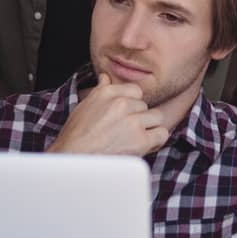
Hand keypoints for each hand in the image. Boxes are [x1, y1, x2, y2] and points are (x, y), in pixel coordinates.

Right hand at [49, 74, 168, 156]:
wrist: (74, 160)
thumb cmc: (75, 136)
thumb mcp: (84, 106)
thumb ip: (100, 90)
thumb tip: (106, 77)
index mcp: (107, 93)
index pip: (135, 91)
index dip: (133, 104)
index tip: (127, 115)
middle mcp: (121, 103)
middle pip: (145, 106)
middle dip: (139, 118)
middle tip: (128, 132)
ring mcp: (133, 121)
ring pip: (157, 117)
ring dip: (149, 128)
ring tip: (136, 139)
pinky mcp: (141, 140)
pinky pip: (162, 134)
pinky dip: (156, 141)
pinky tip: (145, 146)